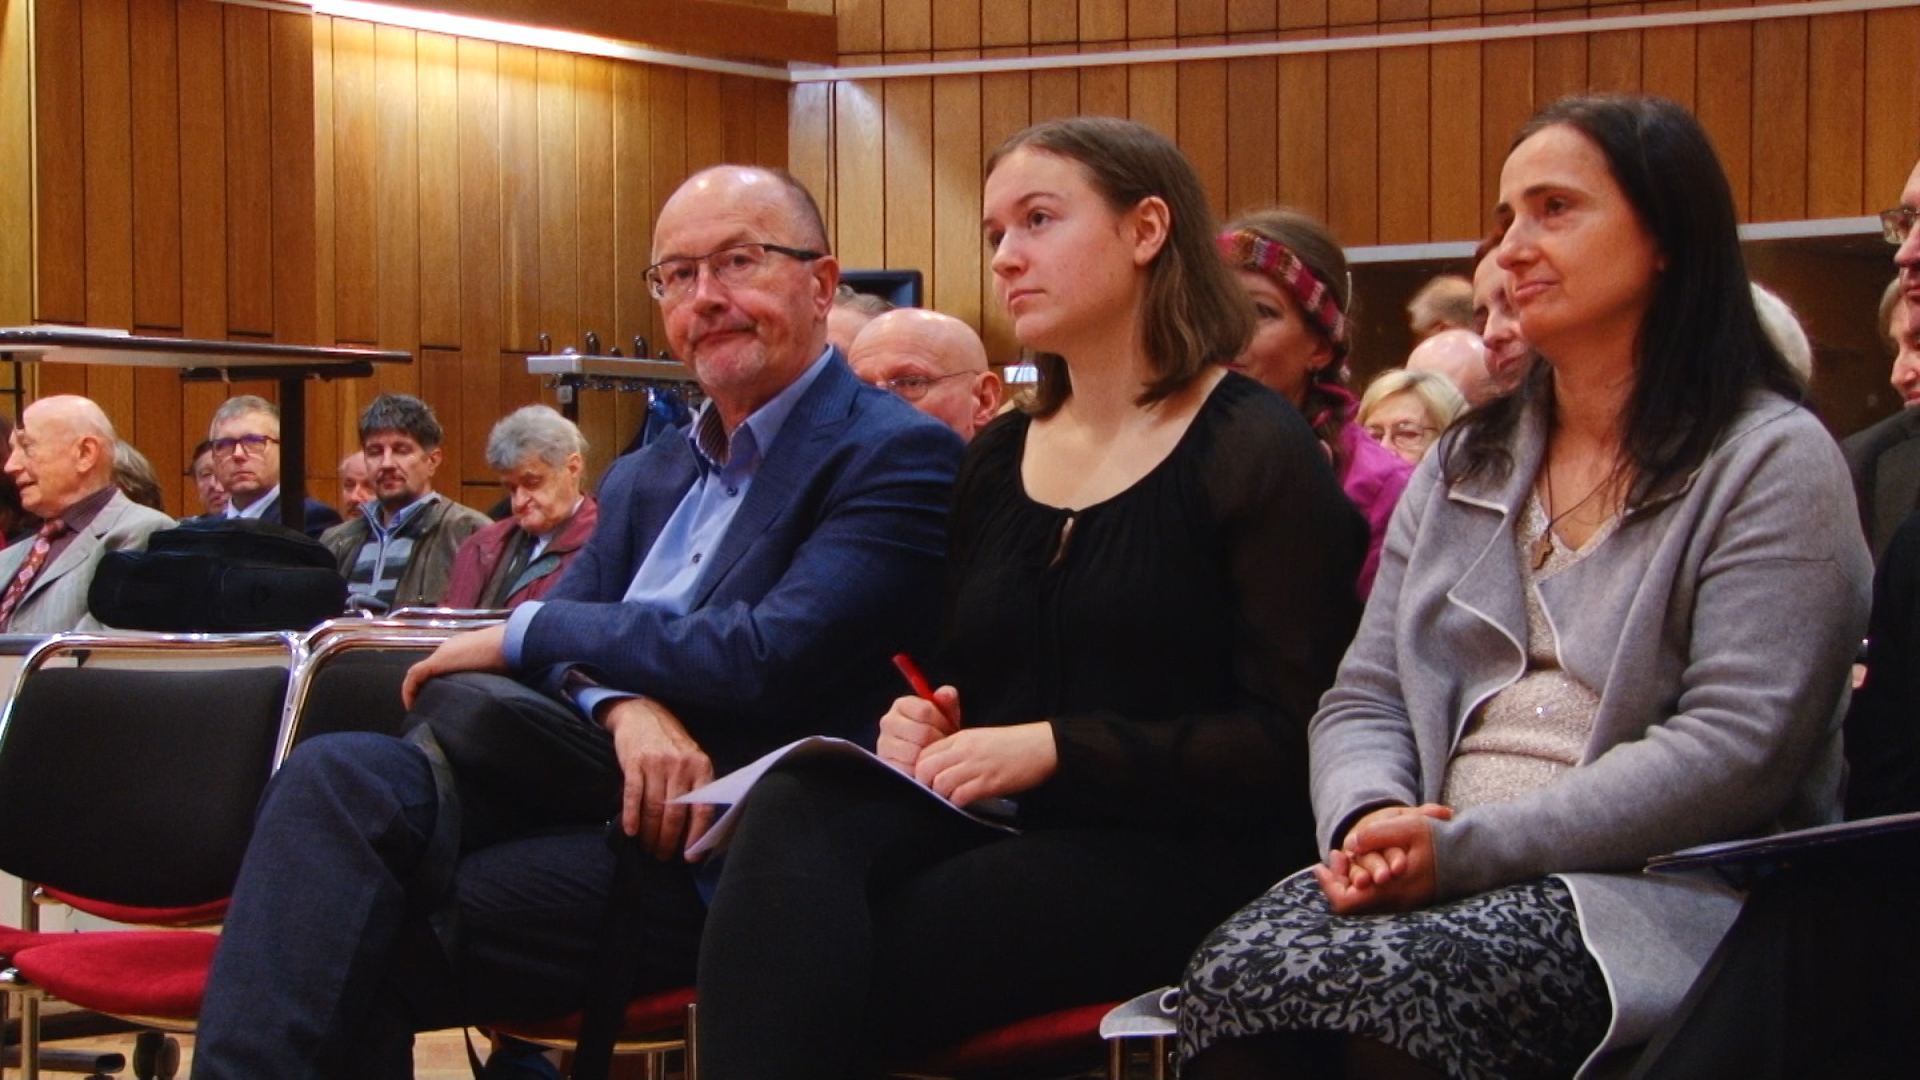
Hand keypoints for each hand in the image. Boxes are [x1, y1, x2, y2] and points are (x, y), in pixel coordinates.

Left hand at [400, 624, 509, 708]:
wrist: (508, 644)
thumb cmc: (509, 657)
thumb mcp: (497, 670)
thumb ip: (489, 678)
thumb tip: (492, 694)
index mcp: (464, 650)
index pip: (445, 667)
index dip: (440, 684)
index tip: (443, 701)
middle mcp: (449, 650)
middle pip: (431, 671)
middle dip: (427, 688)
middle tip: (430, 708)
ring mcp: (442, 654)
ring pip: (421, 674)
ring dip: (417, 690)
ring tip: (420, 709)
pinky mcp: (436, 662)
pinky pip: (414, 677)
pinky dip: (409, 690)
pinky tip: (412, 706)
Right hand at [601, 697, 714, 860]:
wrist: (643, 714)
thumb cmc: (671, 744)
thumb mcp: (692, 759)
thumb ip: (696, 787)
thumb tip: (698, 829)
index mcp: (701, 767)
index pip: (702, 809)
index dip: (697, 836)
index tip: (690, 857)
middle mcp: (681, 766)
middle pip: (675, 813)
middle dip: (668, 840)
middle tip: (662, 856)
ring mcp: (657, 764)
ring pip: (654, 809)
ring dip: (650, 834)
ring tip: (648, 848)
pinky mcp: (634, 763)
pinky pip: (633, 796)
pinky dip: (631, 816)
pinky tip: (630, 832)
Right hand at [876, 686, 961, 771]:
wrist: (926, 756)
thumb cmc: (936, 731)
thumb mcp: (945, 714)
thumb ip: (948, 700)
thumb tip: (945, 693)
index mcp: (902, 705)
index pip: (925, 711)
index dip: (942, 721)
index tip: (948, 728)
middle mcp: (888, 722)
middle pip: (922, 733)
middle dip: (938, 740)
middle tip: (944, 745)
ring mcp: (884, 744)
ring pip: (916, 753)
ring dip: (930, 756)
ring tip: (936, 755)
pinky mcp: (886, 764)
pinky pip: (909, 769)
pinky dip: (920, 770)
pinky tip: (925, 766)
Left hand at [913, 722, 1055, 805]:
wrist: (1043, 746)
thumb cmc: (1013, 744)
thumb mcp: (980, 738)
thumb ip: (959, 750)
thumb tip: (940, 768)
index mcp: (961, 737)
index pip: (925, 753)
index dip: (922, 769)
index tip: (929, 779)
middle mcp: (964, 750)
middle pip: (925, 769)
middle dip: (926, 784)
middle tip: (937, 791)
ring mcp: (976, 766)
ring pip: (940, 784)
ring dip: (942, 795)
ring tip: (954, 797)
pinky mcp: (989, 782)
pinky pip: (960, 796)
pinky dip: (959, 802)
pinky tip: (967, 801)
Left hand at [1315, 811, 1442, 914]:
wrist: (1476, 856)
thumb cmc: (1442, 840)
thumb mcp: (1410, 827)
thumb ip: (1377, 835)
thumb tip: (1351, 844)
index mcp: (1392, 890)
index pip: (1346, 903)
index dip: (1329, 886)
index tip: (1321, 865)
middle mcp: (1396, 903)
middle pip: (1352, 904)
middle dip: (1338, 879)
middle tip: (1337, 855)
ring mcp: (1404, 905)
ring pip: (1364, 901)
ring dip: (1351, 879)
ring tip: (1348, 855)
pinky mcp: (1410, 901)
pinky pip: (1379, 898)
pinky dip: (1366, 882)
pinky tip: (1366, 861)